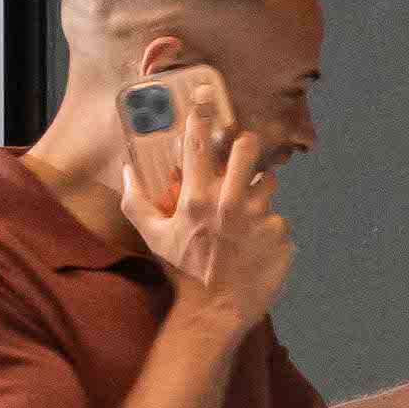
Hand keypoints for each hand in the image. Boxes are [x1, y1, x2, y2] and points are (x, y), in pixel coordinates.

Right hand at [141, 91, 296, 330]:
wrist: (215, 313)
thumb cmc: (183, 271)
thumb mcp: (153, 236)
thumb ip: (136, 201)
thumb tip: (126, 170)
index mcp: (198, 198)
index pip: (199, 144)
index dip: (203, 114)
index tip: (206, 94)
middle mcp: (231, 202)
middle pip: (248, 147)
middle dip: (245, 146)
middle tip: (240, 156)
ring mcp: (260, 218)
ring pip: (268, 182)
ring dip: (258, 190)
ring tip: (245, 213)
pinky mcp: (282, 234)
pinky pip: (278, 218)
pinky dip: (268, 229)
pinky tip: (256, 246)